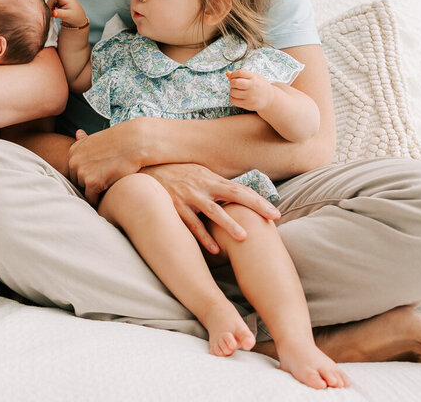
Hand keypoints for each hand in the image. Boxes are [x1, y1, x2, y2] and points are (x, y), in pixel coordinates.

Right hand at [43, 0, 87, 29]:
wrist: (79, 18)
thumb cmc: (75, 16)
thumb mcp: (68, 16)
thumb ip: (60, 14)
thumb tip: (53, 13)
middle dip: (50, 6)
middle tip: (52, 14)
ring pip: (52, 0)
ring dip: (51, 7)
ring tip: (55, 14)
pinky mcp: (60, 1)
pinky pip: (53, 2)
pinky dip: (52, 7)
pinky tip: (55, 11)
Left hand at [66, 119, 152, 202]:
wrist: (136, 144)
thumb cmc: (120, 142)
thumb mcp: (98, 138)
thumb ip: (85, 141)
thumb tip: (78, 133)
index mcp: (74, 151)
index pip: (74, 170)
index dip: (88, 173)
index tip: (100, 172)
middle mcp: (74, 161)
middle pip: (77, 181)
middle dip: (89, 182)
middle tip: (106, 179)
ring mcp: (82, 172)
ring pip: (84, 190)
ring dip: (95, 191)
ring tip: (109, 184)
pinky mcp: (92, 183)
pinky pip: (91, 198)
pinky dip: (100, 199)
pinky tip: (110, 192)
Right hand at [139, 163, 280, 253]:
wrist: (145, 171)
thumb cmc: (176, 176)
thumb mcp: (197, 175)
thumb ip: (216, 186)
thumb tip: (239, 197)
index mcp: (210, 178)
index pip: (239, 189)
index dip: (258, 200)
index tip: (275, 213)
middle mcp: (202, 186)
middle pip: (233, 195)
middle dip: (254, 206)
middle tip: (271, 219)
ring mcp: (188, 196)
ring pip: (212, 211)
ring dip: (228, 224)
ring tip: (243, 237)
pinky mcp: (175, 207)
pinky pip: (191, 224)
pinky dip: (203, 237)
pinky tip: (215, 249)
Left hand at [227, 69, 274, 111]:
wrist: (270, 99)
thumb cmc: (259, 85)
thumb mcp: (254, 77)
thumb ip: (241, 74)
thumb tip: (227, 74)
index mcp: (254, 78)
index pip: (239, 73)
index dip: (233, 74)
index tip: (232, 77)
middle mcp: (252, 87)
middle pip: (235, 82)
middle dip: (232, 82)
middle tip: (234, 84)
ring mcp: (250, 96)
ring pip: (233, 92)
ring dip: (232, 91)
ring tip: (237, 90)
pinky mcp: (248, 104)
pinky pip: (233, 101)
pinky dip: (232, 98)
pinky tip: (237, 96)